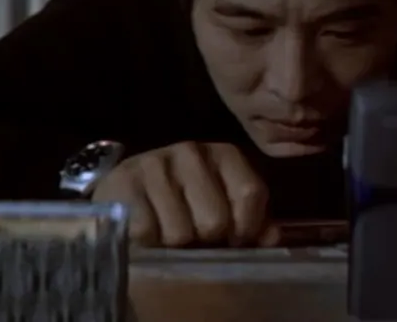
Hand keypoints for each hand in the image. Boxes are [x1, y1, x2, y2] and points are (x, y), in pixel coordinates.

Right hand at [91, 141, 280, 247]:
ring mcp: (155, 164)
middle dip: (205, 240)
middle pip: (215, 221)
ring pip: (179, 234)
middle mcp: (190, 151)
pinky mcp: (124, 182)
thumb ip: (251, 222)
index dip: (245, 228)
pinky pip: (146, 233)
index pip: (250, 194)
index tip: (233, 241)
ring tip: (166, 234)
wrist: (125, 192)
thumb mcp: (223, 206)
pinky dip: (147, 243)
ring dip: (173, 246)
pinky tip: (145, 232)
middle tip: (193, 238)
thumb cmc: (184, 204)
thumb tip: (272, 237)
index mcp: (223, 155)